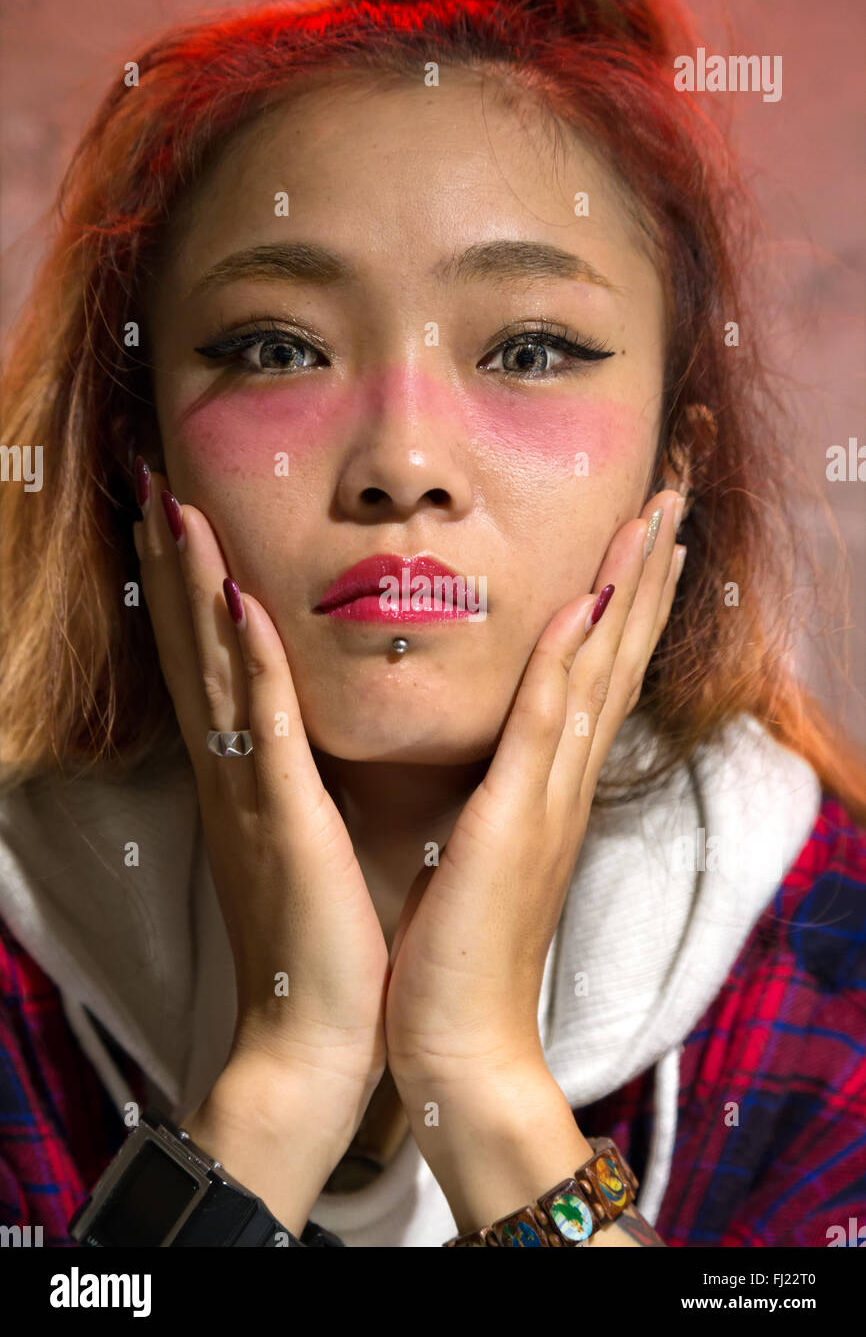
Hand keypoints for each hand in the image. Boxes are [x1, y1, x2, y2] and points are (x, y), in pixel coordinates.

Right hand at [132, 463, 389, 1125]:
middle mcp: (233, 773)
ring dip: (193, 585)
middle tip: (155, 484)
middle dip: (172, 564)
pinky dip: (250, 663)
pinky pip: (263, 727)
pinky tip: (237, 603)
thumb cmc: (324, 942)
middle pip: (194, 647)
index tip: (180, 519)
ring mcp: (251, 792)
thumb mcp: (306, 841)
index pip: (211, 664)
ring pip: (216, 668)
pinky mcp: (284, 819)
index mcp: (246, 777)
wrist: (317, 1037)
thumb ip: (296, 780)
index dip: (187, 589)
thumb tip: (306, 732)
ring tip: (176, 510)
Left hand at [384, 489, 685, 1099]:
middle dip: (644, 573)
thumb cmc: (458, 952)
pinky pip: (543, 724)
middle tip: (670, 498)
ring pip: (596, 673)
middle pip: (617, 657)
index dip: (623, 602)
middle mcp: (564, 783)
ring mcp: (547, 799)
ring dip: (626, 591)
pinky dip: (566, 661)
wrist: (460, 1043)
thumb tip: (497, 754)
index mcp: (551, 788)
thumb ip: (499, 795)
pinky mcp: (511, 821)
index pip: (597, 675)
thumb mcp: (478, 852)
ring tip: (653, 520)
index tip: (640, 537)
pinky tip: (583, 604)